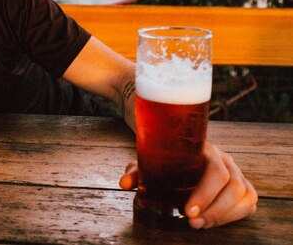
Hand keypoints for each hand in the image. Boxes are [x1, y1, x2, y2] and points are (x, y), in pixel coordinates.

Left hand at [119, 142, 257, 228]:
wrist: (178, 150)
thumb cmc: (165, 159)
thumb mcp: (150, 163)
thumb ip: (137, 172)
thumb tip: (124, 184)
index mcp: (205, 149)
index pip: (215, 170)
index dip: (205, 193)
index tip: (187, 211)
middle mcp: (225, 160)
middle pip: (233, 186)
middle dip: (214, 209)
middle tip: (192, 223)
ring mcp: (237, 173)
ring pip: (244, 195)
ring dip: (224, 215)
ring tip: (199, 224)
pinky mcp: (242, 187)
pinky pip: (249, 203)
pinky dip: (235, 215)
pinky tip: (214, 221)